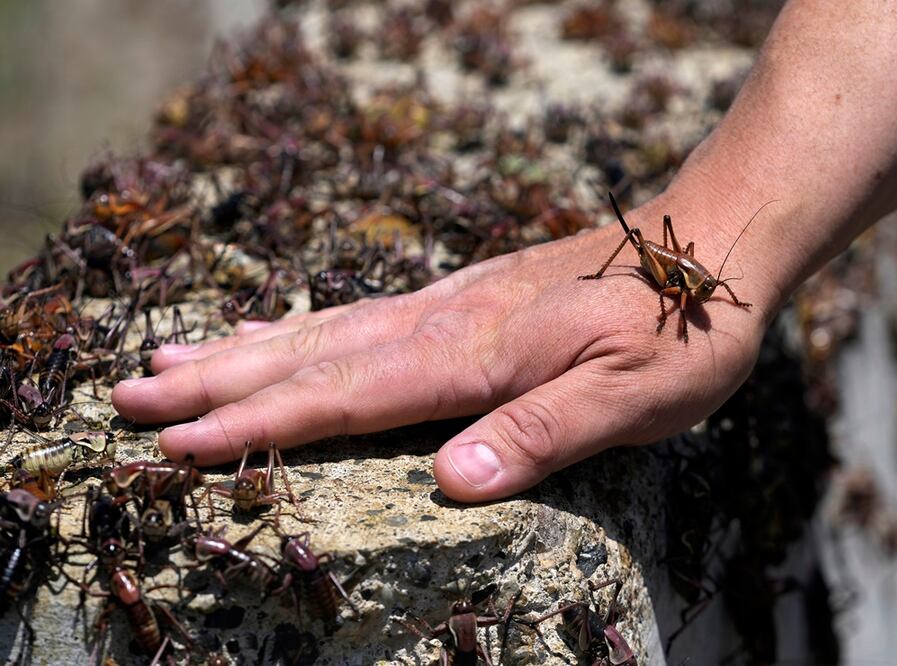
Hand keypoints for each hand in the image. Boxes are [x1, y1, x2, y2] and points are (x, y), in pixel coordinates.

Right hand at [111, 196, 770, 501]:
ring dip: (243, 350)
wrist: (711, 242)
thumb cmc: (683, 329)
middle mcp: (448, 321)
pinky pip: (363, 316)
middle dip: (219, 383)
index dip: (261, 424)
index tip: (181, 444)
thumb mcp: (637, 397)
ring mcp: (453, 303)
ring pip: (326, 330)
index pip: (347, 396)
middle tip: (131, 396)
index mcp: (478, 355)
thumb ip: (544, 436)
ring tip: (173, 359)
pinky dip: (303, 328)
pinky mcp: (468, 297)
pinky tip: (279, 332)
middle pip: (312, 356)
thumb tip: (454, 478)